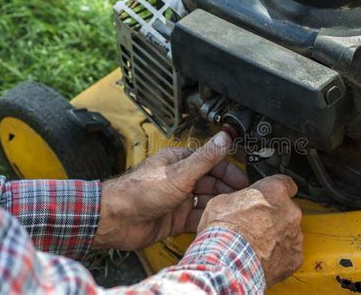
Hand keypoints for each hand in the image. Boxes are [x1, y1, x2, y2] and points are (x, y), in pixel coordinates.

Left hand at [93, 131, 248, 249]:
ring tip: (233, 212)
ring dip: (218, 206)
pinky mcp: (175, 218)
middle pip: (212, 183)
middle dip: (227, 191)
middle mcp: (181, 179)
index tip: (244, 182)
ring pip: (206, 201)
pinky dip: (207, 220)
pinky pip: (197, 218)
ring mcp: (178, 199)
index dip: (229, 172)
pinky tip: (217, 223)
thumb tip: (224, 137)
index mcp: (180, 162)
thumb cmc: (140, 191)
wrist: (116, 220)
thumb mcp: (179, 173)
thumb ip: (205, 158)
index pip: (212, 163)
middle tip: (242, 200)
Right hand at [198, 175, 302, 286]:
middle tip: (256, 223)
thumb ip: (240, 198)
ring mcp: (295, 235)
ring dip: (278, 235)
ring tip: (256, 244)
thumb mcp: (222, 202)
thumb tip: (237, 202)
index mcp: (274, 191)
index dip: (277, 190)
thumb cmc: (224, 232)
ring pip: (290, 232)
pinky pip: (290, 253)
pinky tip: (263, 257)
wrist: (228, 262)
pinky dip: (280, 255)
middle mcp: (290, 211)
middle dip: (275, 215)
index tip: (272, 195)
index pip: (286, 183)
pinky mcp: (295, 257)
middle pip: (288, 209)